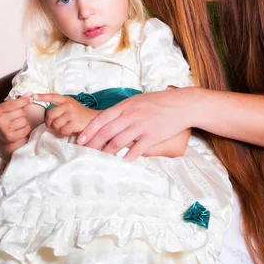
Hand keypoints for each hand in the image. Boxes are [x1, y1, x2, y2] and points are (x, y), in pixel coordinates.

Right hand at [0, 94, 33, 144]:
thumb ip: (20, 100)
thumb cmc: (7, 118)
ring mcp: (4, 130)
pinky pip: (25, 129)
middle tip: (17, 116)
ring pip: (24, 121)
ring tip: (18, 123)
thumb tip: (30, 94)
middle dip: (23, 113)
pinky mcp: (10, 138)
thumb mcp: (10, 108)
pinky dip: (26, 128)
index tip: (31, 98)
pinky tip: (20, 129)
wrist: (1, 135)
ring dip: (24, 121)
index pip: (15, 103)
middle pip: (21, 112)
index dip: (25, 100)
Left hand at [35, 94, 100, 135]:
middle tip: (55, 124)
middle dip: (50, 122)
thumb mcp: (70, 106)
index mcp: (66, 100)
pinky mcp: (74, 123)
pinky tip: (70, 129)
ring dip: (58, 128)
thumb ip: (60, 107)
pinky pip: (62, 130)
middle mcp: (68, 105)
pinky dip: (64, 132)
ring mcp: (71, 114)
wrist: (93, 120)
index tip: (33, 96)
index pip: (53, 97)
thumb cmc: (79, 114)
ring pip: (55, 124)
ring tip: (65, 125)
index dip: (42, 96)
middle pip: (50, 115)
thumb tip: (47, 115)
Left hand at [77, 88, 196, 160]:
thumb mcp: (139, 100)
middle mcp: (132, 115)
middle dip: (93, 144)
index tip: (81, 140)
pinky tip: (121, 162)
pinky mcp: (152, 136)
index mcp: (127, 105)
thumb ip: (124, 110)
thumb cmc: (160, 102)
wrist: (182, 104)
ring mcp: (142, 125)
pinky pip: (136, 150)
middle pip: (107, 131)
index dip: (90, 130)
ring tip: (99, 159)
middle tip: (85, 153)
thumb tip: (109, 121)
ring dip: (106, 152)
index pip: (103, 118)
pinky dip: (127, 157)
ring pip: (118, 142)